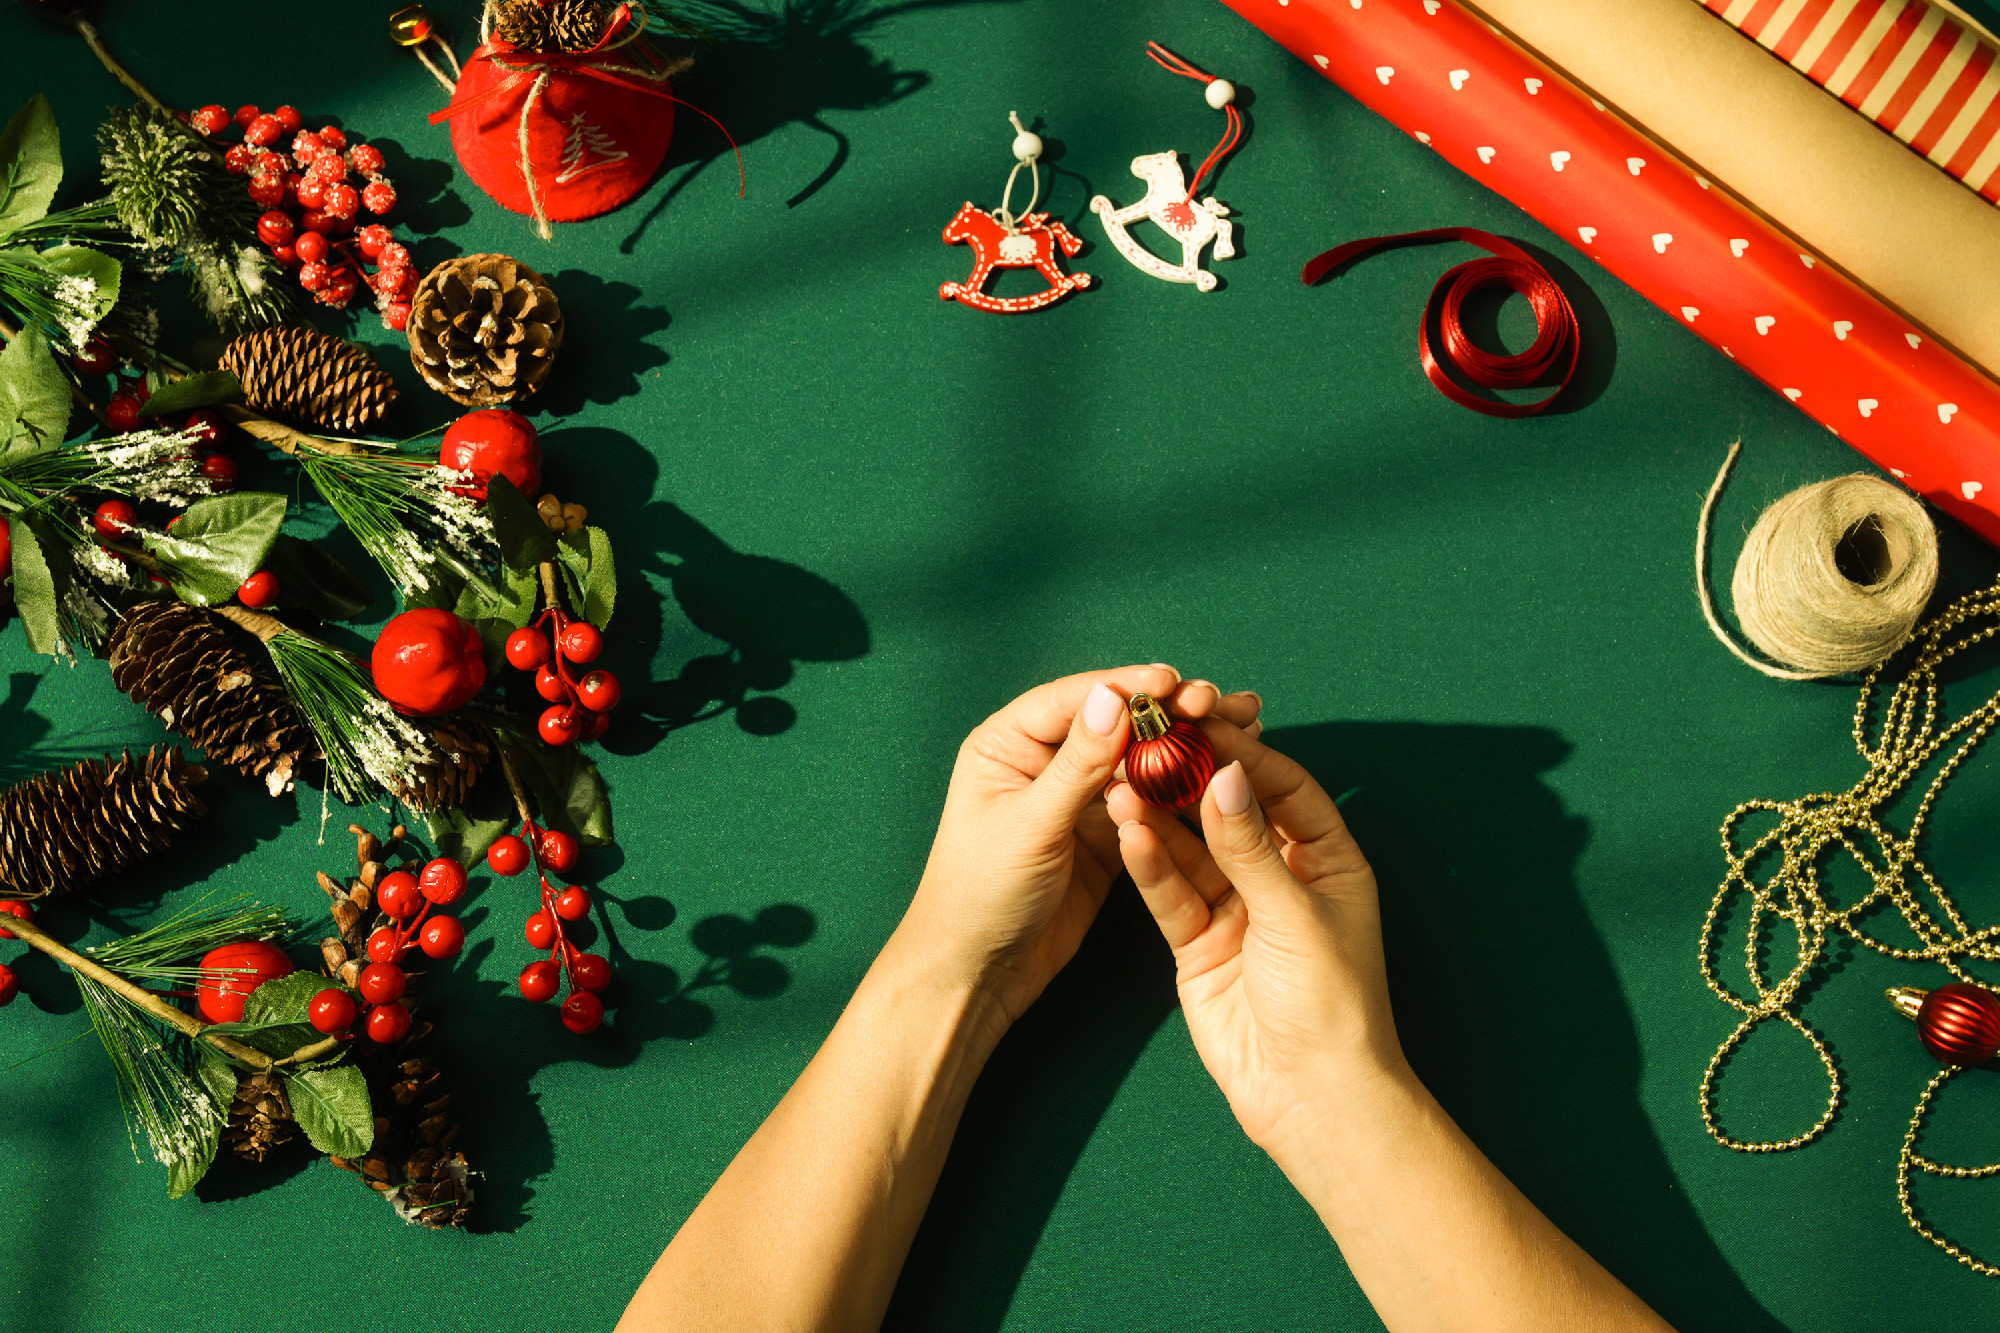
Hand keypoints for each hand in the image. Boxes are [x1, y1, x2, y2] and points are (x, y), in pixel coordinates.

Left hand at [891, 666, 1261, 1030]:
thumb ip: (1075, 765)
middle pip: (1114, 723)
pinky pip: (1147, 802)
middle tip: (1218, 701)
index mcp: (1007, 744)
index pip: (1074, 701)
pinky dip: (1182, 787)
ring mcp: (1076, 798)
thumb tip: (1113, 698)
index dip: (1126, 688)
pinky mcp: (1103, 834)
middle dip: (1168, 711)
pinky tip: (1220, 773)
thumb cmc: (980, 895)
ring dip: (1184, 744)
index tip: (1174, 682)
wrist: (979, 973)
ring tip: (1239, 725)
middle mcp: (1042, 761)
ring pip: (1137, 759)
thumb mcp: (1030, 826)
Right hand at [1108, 721, 1403, 1153]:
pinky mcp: (1199, 945)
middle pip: (1230, 814)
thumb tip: (1225, 774)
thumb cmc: (1333, 1006)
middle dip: (1191, 780)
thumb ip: (1251, 846)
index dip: (1246, 756)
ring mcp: (1237, 912)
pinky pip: (1171, 894)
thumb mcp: (1294, 914)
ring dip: (1159, 819)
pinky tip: (1127, 833)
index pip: (1286, 789)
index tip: (1203, 723)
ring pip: (1192, 852)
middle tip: (1150, 742)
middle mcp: (1282, 879)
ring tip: (1122, 784)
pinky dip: (1149, 865)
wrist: (1312, 1098)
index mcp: (1329, 861)